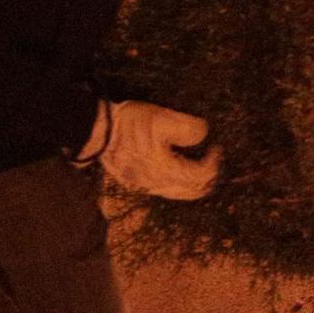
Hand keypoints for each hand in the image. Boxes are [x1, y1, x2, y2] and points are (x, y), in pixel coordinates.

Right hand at [76, 99, 220, 200]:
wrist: (96, 131)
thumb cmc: (130, 124)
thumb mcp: (163, 119)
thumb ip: (189, 129)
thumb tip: (204, 137)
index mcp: (164, 171)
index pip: (199, 176)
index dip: (213, 163)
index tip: (217, 147)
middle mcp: (155, 184)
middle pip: (191, 191)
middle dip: (208, 177)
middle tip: (214, 160)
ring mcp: (143, 186)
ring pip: (177, 193)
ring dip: (194, 182)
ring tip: (201, 164)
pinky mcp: (134, 182)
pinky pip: (164, 189)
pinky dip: (178, 183)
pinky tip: (180, 168)